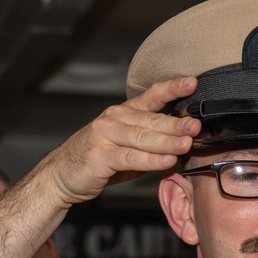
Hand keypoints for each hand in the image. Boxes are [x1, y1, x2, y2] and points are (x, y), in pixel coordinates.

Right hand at [41, 77, 200, 204]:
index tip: (192, 82)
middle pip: (152, 119)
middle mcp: (115, 118)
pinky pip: (130, 157)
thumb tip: (185, 142)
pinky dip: (151, 160)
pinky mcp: (100, 155)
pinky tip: (167, 161)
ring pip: (143, 137)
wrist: (62, 175)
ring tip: (186, 143)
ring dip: (167, 141)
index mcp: (124, 113)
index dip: (172, 88)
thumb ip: (153, 143)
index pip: (152, 96)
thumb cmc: (100, 160)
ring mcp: (105, 135)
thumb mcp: (130, 148)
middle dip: (177, 122)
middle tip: (196, 125)